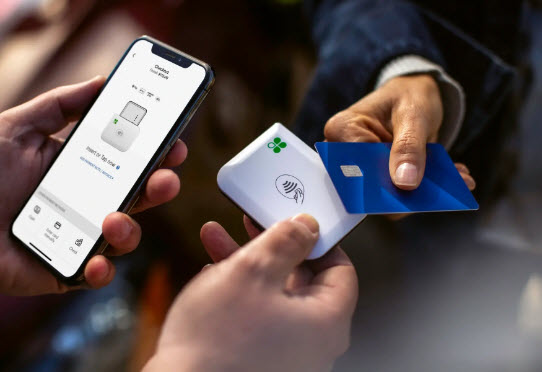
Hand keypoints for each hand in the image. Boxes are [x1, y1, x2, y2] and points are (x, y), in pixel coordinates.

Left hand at [0, 77, 186, 294]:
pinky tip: (94, 262)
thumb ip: (59, 105)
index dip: (155, 155)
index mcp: (81, 170)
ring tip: (111, 219)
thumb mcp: (18, 128)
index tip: (173, 145)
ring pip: (125, 237)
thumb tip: (101, 82)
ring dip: (129, 230)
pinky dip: (101, 271)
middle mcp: (87, 202)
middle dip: (160, 188)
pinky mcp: (65, 267)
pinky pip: (96, 274)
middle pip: (137, 197)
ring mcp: (80, 236)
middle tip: (166, 179)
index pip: (129, 163)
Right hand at [145, 215, 357, 371]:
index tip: (294, 223)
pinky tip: (214, 273)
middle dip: (270, 247)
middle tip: (251, 226)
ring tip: (216, 240)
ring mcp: (287, 354)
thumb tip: (307, 225)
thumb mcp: (252, 271)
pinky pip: (259, 315)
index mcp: (326, 321)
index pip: (340, 268)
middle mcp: (313, 342)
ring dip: (247, 263)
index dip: (317, 239)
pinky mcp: (261, 359)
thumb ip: (285, 241)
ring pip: (274, 294)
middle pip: (302, 279)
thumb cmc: (217, 342)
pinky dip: (240, 291)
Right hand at [324, 74, 474, 190]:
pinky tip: (455, 177)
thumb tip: (405, 182)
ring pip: (388, 194)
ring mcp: (364, 167)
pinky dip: (429, 187)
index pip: (355, 167)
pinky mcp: (382, 177)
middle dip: (406, 191)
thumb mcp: (413, 114)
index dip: (380, 183)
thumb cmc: (409, 95)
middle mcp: (346, 152)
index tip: (411, 189)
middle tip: (440, 190)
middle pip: (369, 185)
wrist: (416, 95)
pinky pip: (402, 193)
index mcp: (342, 131)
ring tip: (457, 179)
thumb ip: (408, 146)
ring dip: (423, 191)